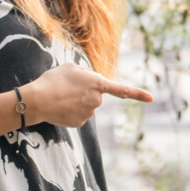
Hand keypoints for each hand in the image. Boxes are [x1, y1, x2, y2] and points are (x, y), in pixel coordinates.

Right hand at [19, 63, 151, 128]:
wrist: (37, 100)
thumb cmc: (53, 80)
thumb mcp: (70, 67)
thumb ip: (86, 73)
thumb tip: (92, 81)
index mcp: (97, 83)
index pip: (121, 89)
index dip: (137, 94)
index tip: (152, 98)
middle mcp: (97, 99)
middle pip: (95, 95)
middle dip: (85, 91)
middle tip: (67, 87)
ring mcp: (89, 113)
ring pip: (87, 105)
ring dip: (76, 101)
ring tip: (61, 96)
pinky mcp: (80, 123)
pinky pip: (78, 115)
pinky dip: (70, 111)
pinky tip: (60, 107)